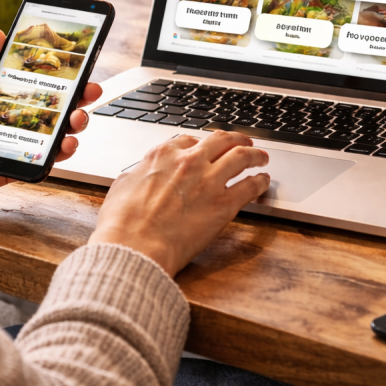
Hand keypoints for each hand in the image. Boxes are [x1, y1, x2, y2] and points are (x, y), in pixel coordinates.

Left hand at [0, 30, 102, 204]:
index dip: (62, 77)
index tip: (80, 66)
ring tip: (78, 119)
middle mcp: (15, 121)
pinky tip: (67, 144)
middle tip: (90, 91)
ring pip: (58, 134)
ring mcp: (19, 145)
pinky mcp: (18, 168)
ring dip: (76, 124)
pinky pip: (46, 161)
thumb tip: (2, 33)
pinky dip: (62, 153)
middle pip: (56, 108)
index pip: (39, 85)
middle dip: (79, 99)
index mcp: (3, 100)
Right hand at [88, 131, 269, 276]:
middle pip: (221, 141)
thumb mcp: (122, 186)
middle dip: (235, 139)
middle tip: (243, 143)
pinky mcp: (224, 205)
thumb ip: (137, 174)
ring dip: (255, 155)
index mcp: (163, 155)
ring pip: (242, 156)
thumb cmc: (123, 223)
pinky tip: (263, 182)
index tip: (205, 150)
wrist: (135, 246)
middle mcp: (189, 161)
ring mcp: (209, 181)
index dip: (200, 145)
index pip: (189, 141)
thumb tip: (139, 175)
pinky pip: (250, 186)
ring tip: (261, 158)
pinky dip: (260, 182)